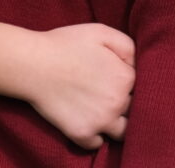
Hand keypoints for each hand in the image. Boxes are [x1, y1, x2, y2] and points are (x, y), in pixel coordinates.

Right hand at [28, 23, 134, 148]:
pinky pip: (98, 143)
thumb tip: (135, 65)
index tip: (113, 73)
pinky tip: (87, 120)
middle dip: (126, 102)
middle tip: (108, 92)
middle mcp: (118, 103)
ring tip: (103, 111)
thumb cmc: (67, 43)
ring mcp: (100, 122)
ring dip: (117, 123)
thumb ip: (128, 47)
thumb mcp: (102, 31)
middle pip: (134, 109)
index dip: (127, 78)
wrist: (34, 63)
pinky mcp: (82, 134)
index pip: (140, 84)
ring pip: (122, 132)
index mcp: (125, 78)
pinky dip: (95, 135)